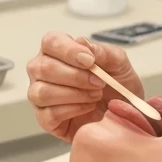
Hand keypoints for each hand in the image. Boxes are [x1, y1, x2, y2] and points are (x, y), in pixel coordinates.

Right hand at [26, 32, 145, 141]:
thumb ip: (100, 51)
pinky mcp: (44, 118)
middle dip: (75, 77)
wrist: (122, 108)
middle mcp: (42, 70)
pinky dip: (73, 110)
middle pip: (44, 68)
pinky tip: (88, 107)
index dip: (68, 50)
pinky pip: (49, 114)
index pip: (50, 42)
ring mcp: (39, 95)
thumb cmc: (115, 80)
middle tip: (99, 82)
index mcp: (56, 50)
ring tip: (95, 95)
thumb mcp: (117, 61)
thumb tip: (81, 42)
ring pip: (42, 92)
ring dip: (75, 94)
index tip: (90, 60)